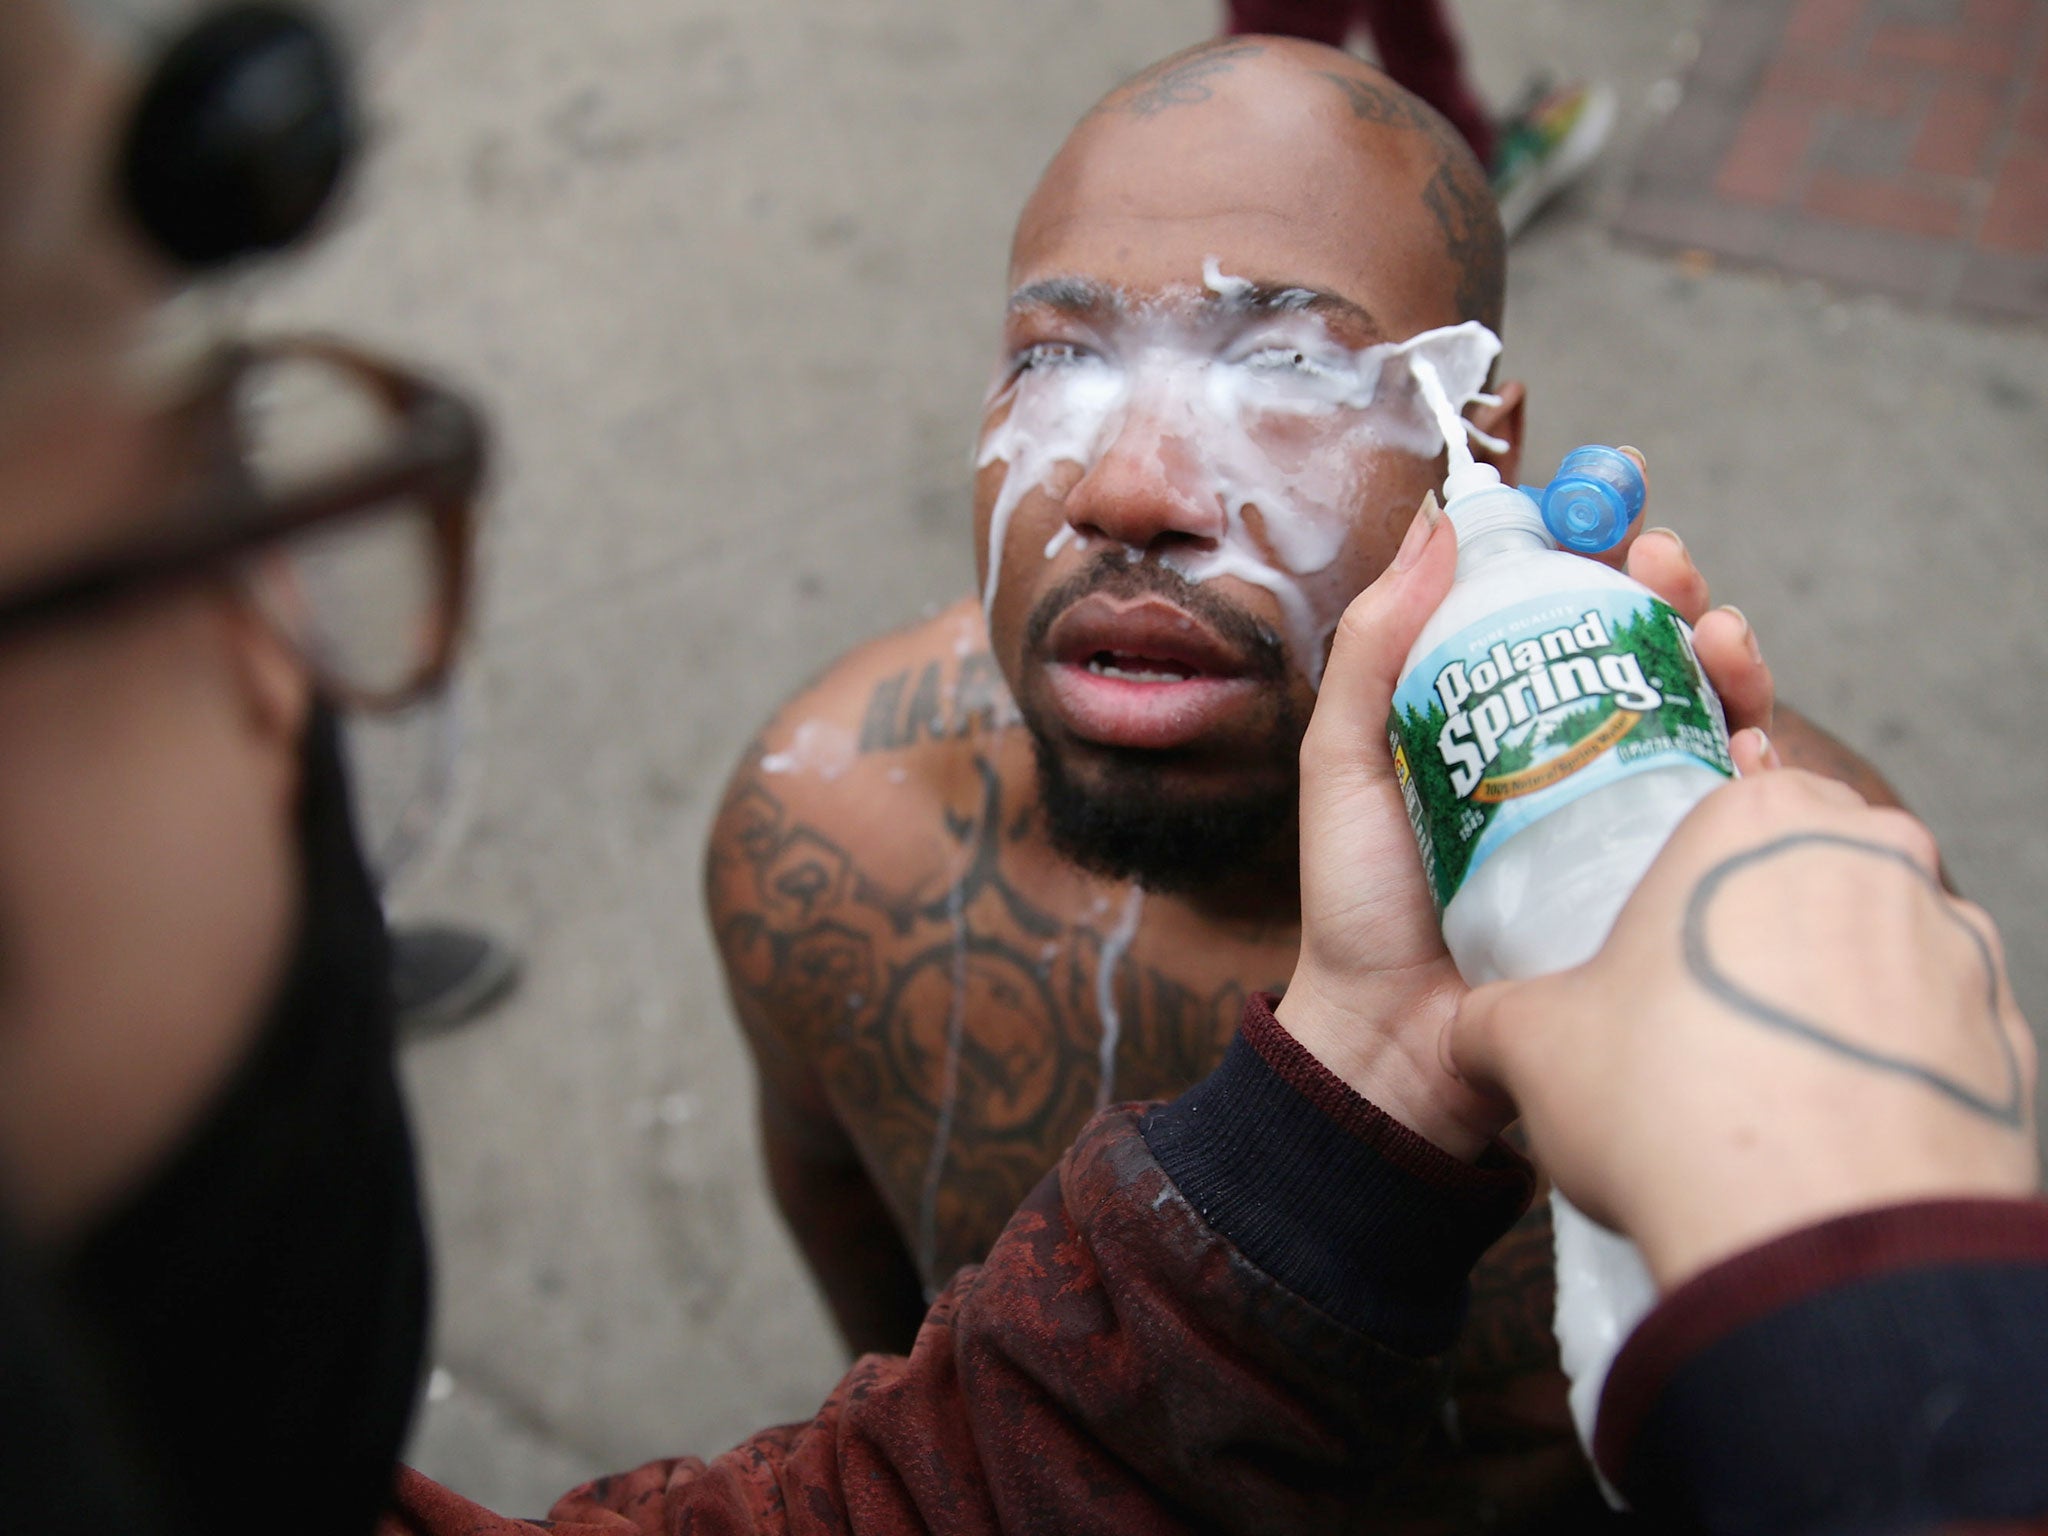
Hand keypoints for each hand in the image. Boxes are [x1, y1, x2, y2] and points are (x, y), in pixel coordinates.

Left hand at [1278, 457, 1777, 1158]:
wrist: (1391, 1044)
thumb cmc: (1357, 902)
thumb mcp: (1345, 758)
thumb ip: (1373, 647)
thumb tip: (1432, 523)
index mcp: (1494, 709)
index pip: (1560, 608)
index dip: (1596, 552)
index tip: (1611, 514)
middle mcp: (1568, 749)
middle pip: (1644, 646)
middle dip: (1674, 591)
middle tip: (1669, 572)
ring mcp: (1621, 812)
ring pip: (1702, 710)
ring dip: (1728, 659)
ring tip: (1721, 643)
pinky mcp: (1658, 876)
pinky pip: (1726, 809)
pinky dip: (1751, 766)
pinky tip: (1746, 750)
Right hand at [1446, 769, 2038, 1289]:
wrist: (1817, 1244)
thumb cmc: (1674, 1110)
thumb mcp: (1529, 1046)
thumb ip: (1494, 1015)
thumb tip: (1470, 1032)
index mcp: (1760, 821)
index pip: (1731, 792)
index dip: (1685, 862)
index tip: (1655, 923)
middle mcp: (1878, 858)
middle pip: (1814, 862)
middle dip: (1764, 919)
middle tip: (1696, 1001)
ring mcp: (1959, 948)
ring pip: (1883, 944)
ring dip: (1831, 991)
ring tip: (1761, 1078)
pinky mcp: (2009, 1040)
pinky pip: (1934, 1032)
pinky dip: (1887, 1064)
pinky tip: (1826, 1123)